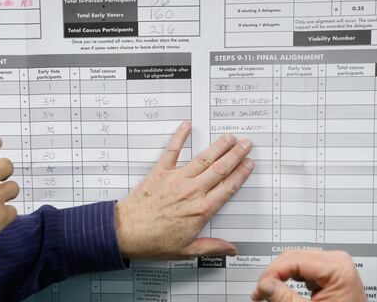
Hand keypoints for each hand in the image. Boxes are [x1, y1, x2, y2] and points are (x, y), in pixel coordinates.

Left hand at [114, 121, 253, 259]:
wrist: (127, 231)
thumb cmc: (154, 241)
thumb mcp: (187, 250)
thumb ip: (211, 246)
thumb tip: (230, 249)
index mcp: (201, 210)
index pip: (228, 187)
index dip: (241, 174)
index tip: (249, 164)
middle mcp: (192, 191)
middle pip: (220, 169)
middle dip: (235, 155)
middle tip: (246, 144)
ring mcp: (176, 179)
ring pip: (203, 159)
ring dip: (218, 146)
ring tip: (228, 137)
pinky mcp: (160, 172)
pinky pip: (172, 150)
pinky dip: (180, 136)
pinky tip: (187, 126)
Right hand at [251, 250, 366, 300]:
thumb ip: (285, 298)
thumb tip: (265, 284)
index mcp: (338, 268)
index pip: (293, 260)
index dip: (272, 273)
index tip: (260, 288)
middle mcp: (337, 261)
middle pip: (293, 258)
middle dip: (274, 275)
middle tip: (259, 292)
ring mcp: (334, 264)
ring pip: (295, 262)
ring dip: (279, 276)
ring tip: (267, 292)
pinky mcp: (329, 271)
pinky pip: (302, 268)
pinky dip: (290, 278)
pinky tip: (281, 289)